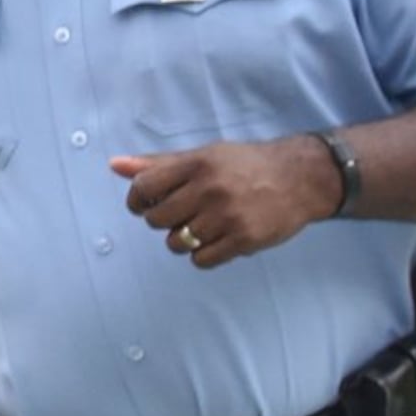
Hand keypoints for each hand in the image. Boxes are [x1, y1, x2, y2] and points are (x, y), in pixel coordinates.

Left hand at [106, 135, 343, 268]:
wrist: (300, 178)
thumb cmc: (245, 165)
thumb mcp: (203, 155)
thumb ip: (159, 163)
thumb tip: (115, 165)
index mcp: (196, 164)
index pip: (144, 187)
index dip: (138, 199)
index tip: (146, 203)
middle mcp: (209, 189)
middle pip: (156, 219)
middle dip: (161, 220)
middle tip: (181, 213)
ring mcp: (227, 217)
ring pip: (176, 243)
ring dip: (181, 239)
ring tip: (201, 226)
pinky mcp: (244, 239)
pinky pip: (201, 260)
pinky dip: (202, 254)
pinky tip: (216, 239)